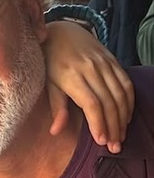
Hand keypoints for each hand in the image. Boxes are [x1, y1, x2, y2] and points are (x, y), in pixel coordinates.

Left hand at [43, 21, 133, 152]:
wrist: (61, 31)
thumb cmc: (49, 61)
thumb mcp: (47, 83)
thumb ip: (56, 106)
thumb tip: (56, 131)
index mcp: (72, 76)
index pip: (92, 104)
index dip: (98, 124)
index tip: (101, 141)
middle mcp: (91, 69)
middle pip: (109, 102)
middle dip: (113, 127)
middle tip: (115, 146)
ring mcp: (104, 64)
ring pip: (121, 94)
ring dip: (123, 118)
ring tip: (121, 136)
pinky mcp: (113, 60)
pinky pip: (126, 83)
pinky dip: (129, 102)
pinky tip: (126, 116)